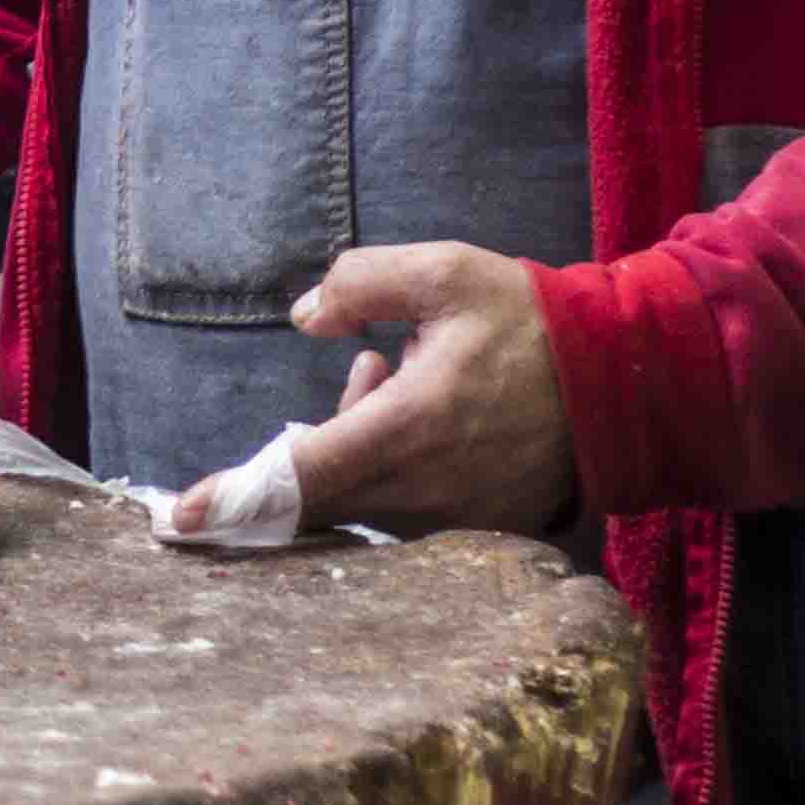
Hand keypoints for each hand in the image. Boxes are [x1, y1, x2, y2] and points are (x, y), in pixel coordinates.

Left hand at [177, 241, 572, 539]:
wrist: (625, 382)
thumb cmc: (529, 323)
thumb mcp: (444, 272)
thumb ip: (360, 281)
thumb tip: (305, 316)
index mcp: (409, 431)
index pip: (302, 477)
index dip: (235, 497)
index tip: (178, 520)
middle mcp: (425, 492)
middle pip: (319, 496)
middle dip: (307, 444)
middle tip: (372, 373)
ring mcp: (453, 522)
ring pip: (358, 500)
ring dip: (353, 445)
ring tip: (397, 376)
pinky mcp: (476, 532)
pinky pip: (400, 513)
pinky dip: (387, 469)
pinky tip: (422, 413)